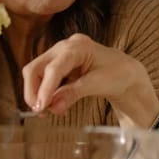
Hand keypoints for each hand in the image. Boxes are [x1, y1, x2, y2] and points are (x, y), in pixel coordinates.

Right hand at [22, 33, 158, 127]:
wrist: (125, 72)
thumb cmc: (117, 74)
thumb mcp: (98, 84)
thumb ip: (74, 93)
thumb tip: (53, 107)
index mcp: (78, 46)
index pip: (53, 68)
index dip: (44, 89)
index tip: (41, 108)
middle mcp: (64, 47)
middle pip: (35, 68)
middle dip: (33, 91)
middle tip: (39, 112)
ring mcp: (59, 54)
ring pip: (35, 74)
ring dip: (37, 94)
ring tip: (48, 112)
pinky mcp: (57, 65)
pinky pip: (42, 79)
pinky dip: (45, 93)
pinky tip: (54, 105)